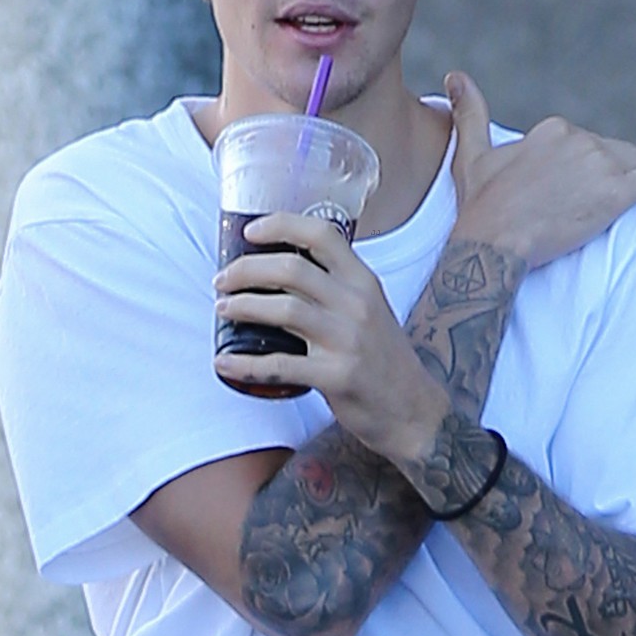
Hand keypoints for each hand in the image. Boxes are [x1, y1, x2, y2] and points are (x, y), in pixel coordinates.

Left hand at [213, 214, 447, 452]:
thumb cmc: (383, 357)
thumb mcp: (369, 309)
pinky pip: (281, 365)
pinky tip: (224, 362)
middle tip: (222, 280)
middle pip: (291, 269)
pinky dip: (245, 364)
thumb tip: (280, 269)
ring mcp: (348, 340)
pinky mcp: (338, 376)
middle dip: (246, 270)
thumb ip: (335, 287)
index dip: (281, 226)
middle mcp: (357, 304)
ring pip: (284, 309)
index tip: (249, 232)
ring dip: (243, 306)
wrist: (413, 409)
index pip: (322, 235)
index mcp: (363, 281)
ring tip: (222, 309)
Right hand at [445, 71, 635, 269]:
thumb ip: (470, 113)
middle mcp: (580, 140)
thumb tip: (456, 75)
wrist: (492, 244)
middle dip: (613, 174)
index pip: (586, 142)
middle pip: (615, 153)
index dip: (587, 167)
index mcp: (553, 130)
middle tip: (605, 203)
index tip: (581, 189)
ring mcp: (600, 165)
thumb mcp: (470, 156)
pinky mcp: (617, 193)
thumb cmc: (480, 207)